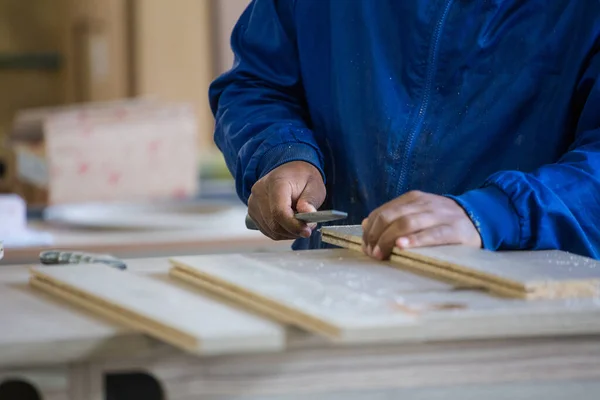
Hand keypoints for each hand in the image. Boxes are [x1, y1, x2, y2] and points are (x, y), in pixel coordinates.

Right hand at [248, 161, 325, 239]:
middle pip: (274, 224)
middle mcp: (260, 192)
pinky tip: (289, 223)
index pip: (279, 211)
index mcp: (276, 182)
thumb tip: (307, 214)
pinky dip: (280, 232)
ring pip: (271, 230)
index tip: (307, 231)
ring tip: (299, 222)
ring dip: (288, 233)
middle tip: (308, 227)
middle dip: (293, 230)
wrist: (290, 172)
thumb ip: (310, 201)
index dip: (293, 225)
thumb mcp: (314, 186)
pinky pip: (267, 230)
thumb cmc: (303, 179)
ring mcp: (253, 202)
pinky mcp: (252, 211)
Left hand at [362, 191, 481, 259]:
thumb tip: (365, 224)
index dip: (370, 230)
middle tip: (372, 253)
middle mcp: (424, 204)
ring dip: (389, 239)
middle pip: (390, 217)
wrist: (479, 217)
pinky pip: (432, 234)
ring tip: (381, 254)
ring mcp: (439, 215)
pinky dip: (415, 240)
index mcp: (413, 199)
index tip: (366, 246)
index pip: (382, 212)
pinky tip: (402, 246)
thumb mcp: (417, 212)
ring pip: (407, 223)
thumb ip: (393, 216)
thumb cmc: (442, 220)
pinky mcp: (454, 229)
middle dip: (376, 236)